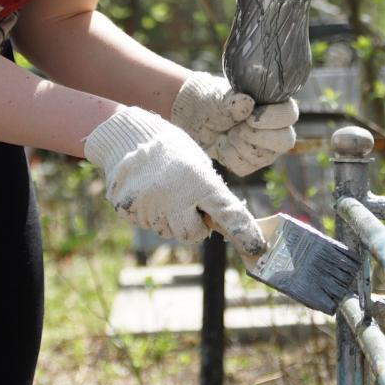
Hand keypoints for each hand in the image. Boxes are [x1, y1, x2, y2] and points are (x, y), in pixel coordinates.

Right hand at [84, 106, 266, 255]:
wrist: (130, 137)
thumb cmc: (173, 151)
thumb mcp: (198, 164)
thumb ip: (210, 193)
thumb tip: (223, 225)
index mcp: (198, 180)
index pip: (227, 213)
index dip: (244, 233)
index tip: (256, 248)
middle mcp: (174, 195)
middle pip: (192, 235)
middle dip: (195, 227)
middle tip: (190, 207)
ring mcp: (148, 204)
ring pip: (167, 231)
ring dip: (170, 219)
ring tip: (164, 191)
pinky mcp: (128, 210)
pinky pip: (147, 224)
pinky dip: (151, 214)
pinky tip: (149, 193)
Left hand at [171, 72, 298, 176]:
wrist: (194, 118)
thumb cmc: (212, 101)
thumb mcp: (219, 98)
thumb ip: (234, 102)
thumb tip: (248, 104)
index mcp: (274, 104)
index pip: (289, 114)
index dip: (271, 118)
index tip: (249, 118)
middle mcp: (276, 127)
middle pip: (285, 141)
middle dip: (255, 137)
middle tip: (236, 129)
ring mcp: (266, 147)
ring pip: (263, 157)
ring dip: (238, 145)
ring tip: (226, 132)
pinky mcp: (251, 162)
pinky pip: (245, 167)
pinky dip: (228, 156)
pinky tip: (223, 143)